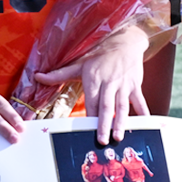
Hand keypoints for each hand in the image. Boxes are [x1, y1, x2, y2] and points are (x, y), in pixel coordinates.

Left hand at [36, 25, 148, 143]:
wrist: (124, 40)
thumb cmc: (98, 55)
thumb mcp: (78, 63)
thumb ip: (59, 74)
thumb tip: (37, 76)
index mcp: (93, 79)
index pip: (91, 100)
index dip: (89, 115)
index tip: (86, 130)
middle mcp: (108, 83)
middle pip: (106, 106)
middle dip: (105, 124)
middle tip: (103, 140)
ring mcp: (123, 84)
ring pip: (123, 106)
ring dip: (121, 122)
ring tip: (119, 137)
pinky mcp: (135, 85)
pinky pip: (140, 101)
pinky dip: (143, 112)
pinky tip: (145, 124)